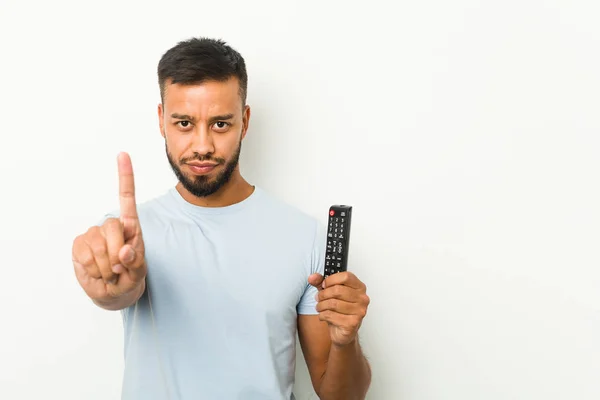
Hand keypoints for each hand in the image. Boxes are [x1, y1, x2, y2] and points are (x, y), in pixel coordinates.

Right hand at [72, 152, 146, 303]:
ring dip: (106, 266)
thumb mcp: (139, 271)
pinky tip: (98, 272)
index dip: (125, 176)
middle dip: (117, 252)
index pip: (127, 198)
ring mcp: (93, 234)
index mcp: (130, 226)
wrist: (113, 292)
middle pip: (112, 227)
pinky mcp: (79, 245)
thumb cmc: (130, 276)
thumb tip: (125, 250)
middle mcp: (111, 226)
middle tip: (120, 269)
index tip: (123, 154)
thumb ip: (135, 261)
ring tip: (110, 272)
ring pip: (97, 245)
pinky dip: (94, 269)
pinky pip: (85, 255)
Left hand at [309, 271, 369, 346]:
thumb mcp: (329, 293)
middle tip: (319, 298)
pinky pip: (331, 315)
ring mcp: (359, 311)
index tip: (324, 285)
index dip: (331, 280)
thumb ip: (321, 283)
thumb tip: (312, 277)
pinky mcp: (353, 323)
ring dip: (321, 306)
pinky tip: (324, 316)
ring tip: (320, 308)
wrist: (343, 332)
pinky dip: (323, 315)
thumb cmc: (339, 310)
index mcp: (359, 287)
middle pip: (337, 290)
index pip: (346, 276)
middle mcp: (362, 298)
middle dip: (323, 295)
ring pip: (333, 303)